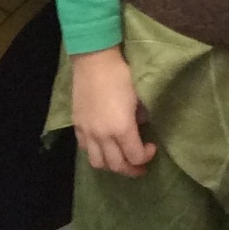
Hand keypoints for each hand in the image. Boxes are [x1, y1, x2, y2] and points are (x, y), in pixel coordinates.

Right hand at [71, 46, 156, 176]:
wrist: (95, 60)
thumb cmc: (121, 75)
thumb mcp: (139, 96)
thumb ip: (141, 116)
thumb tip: (140, 124)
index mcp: (121, 129)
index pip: (135, 156)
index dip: (146, 156)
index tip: (152, 147)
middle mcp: (103, 136)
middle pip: (117, 165)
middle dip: (131, 169)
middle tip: (140, 165)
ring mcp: (87, 132)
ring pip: (98, 162)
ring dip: (111, 165)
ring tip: (120, 159)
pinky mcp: (77, 125)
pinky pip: (85, 148)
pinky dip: (96, 153)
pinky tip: (103, 146)